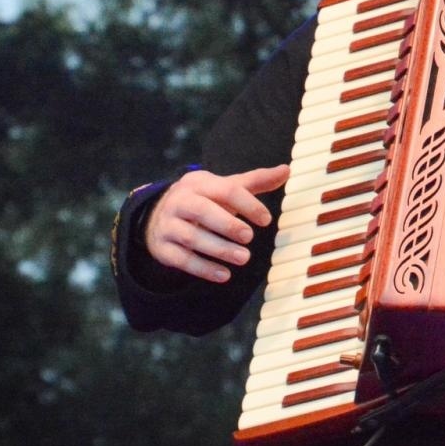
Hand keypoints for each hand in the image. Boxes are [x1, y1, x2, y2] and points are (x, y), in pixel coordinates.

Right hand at [143, 164, 289, 282]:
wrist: (158, 216)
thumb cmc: (203, 200)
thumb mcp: (224, 187)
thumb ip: (255, 181)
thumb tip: (286, 170)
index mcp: (199, 184)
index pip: (225, 190)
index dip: (247, 203)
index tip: (266, 220)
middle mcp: (180, 201)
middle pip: (202, 211)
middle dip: (227, 224)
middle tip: (249, 237)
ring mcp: (168, 225)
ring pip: (191, 237)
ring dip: (219, 249)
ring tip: (243, 258)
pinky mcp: (162, 248)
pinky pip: (181, 259)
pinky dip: (203, 268)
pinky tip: (224, 275)